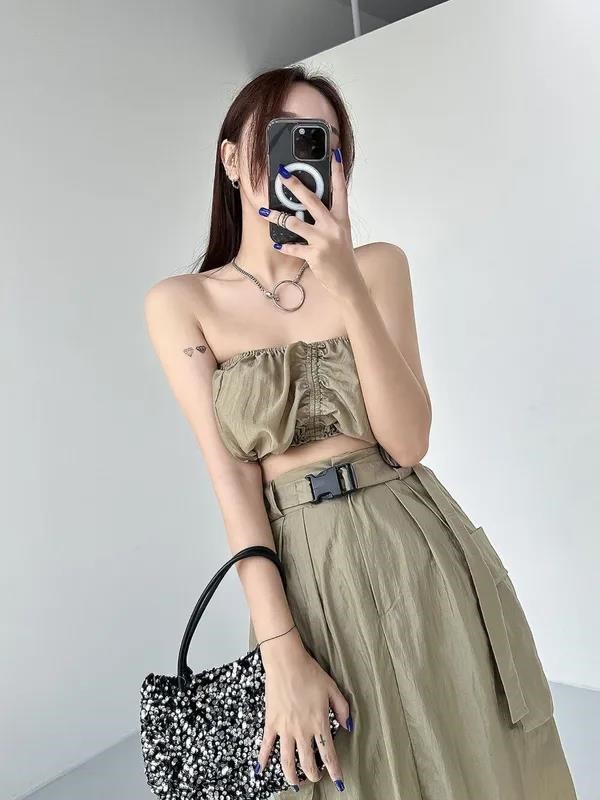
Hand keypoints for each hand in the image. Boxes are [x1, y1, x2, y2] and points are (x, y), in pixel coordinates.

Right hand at [255, 640, 351, 791]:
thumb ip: (343, 709)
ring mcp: (285, 728)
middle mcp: (302, 730)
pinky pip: (266, 745)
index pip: (329, 754)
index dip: (335, 771)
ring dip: (291, 776)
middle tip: (316, 777)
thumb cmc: (310, 673)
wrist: (287, 662)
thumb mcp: (332, 689)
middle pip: (307, 763)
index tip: (339, 781)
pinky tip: (261, 770)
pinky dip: (263, 759)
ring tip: (295, 782)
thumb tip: (349, 726)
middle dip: (313, 775)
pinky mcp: (271, 722)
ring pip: (287, 761)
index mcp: (319, 723)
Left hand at [257, 149, 361, 300]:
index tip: (333, 154)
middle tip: (282, 174)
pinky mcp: (315, 255)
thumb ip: (329, 219)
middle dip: (295, 186)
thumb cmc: (342, 256)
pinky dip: (284, 246)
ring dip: (277, 217)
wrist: (348, 281)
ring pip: (295, 223)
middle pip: (312, 201)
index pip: (340, 190)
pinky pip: (293, 248)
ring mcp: (324, 241)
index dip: (337, 172)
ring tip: (264, 211)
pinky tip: (277, 244)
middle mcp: (333, 227)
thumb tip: (310, 205)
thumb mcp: (340, 233)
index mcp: (341, 218)